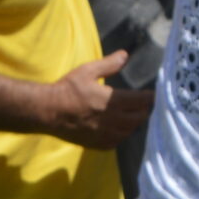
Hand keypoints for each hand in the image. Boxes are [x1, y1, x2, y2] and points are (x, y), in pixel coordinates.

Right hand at [37, 51, 153, 149]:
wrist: (47, 111)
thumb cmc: (67, 89)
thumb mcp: (87, 71)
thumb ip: (109, 64)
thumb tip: (125, 55)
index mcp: (112, 101)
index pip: (141, 101)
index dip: (149, 97)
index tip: (151, 94)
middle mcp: (112, 120)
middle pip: (139, 118)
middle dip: (144, 110)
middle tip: (143, 104)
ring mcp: (105, 134)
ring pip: (129, 131)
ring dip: (134, 123)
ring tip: (133, 115)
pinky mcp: (96, 144)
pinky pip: (116, 142)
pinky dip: (121, 135)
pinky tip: (119, 129)